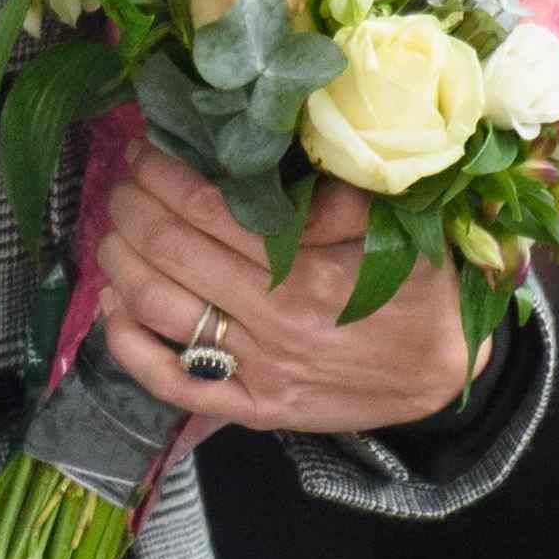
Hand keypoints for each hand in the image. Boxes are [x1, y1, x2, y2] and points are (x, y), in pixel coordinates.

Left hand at [98, 140, 480, 437]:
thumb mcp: (397, 227)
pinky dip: (129, 345)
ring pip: (159, 309)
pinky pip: (172, 382)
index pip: (208, 210)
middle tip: (125, 182)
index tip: (146, 150)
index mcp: (310, 272)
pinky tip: (114, 308)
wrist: (444, 375)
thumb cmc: (420, 290)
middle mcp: (276, 323)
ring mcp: (259, 371)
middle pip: (171, 252)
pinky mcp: (253, 408)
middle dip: (133, 208)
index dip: (164, 174)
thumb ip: (336, 198)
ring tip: (115, 231)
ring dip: (122, 261)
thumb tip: (268, 163)